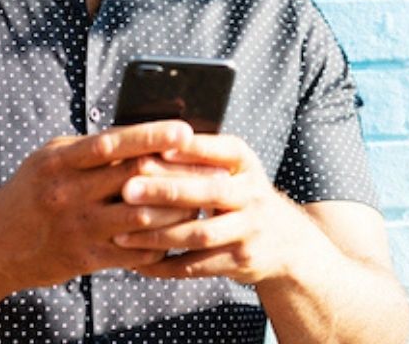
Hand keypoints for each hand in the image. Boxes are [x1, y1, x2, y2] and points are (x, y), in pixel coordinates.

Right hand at [0, 120, 221, 290]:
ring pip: (142, 218)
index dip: (151, 136)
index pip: (112, 143)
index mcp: (60, 161)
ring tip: (201, 200)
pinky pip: (135, 252)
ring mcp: (77, 228)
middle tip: (212, 169)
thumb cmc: (35, 189)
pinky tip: (178, 231)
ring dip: (177, 209)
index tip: (184, 131)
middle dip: (178, 174)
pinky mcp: (85, 259)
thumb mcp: (53, 157)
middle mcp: (67, 193)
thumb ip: (94, 146)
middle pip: (134, 179)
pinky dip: (162, 241)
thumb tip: (148, 131)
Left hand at [113, 135, 329, 283]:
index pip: (222, 151)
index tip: (157, 147)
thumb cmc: (242, 196)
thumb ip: (199, 157)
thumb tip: (146, 143)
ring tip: (123, 233)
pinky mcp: (240, 260)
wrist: (285, 241)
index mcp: (246, 164)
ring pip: (201, 234)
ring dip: (159, 235)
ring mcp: (249, 230)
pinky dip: (165, 265)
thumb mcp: (234, 169)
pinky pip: (197, 265)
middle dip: (167, 191)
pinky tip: (138, 261)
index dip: (191, 150)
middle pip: (211, 192)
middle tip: (127, 190)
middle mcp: (253, 194)